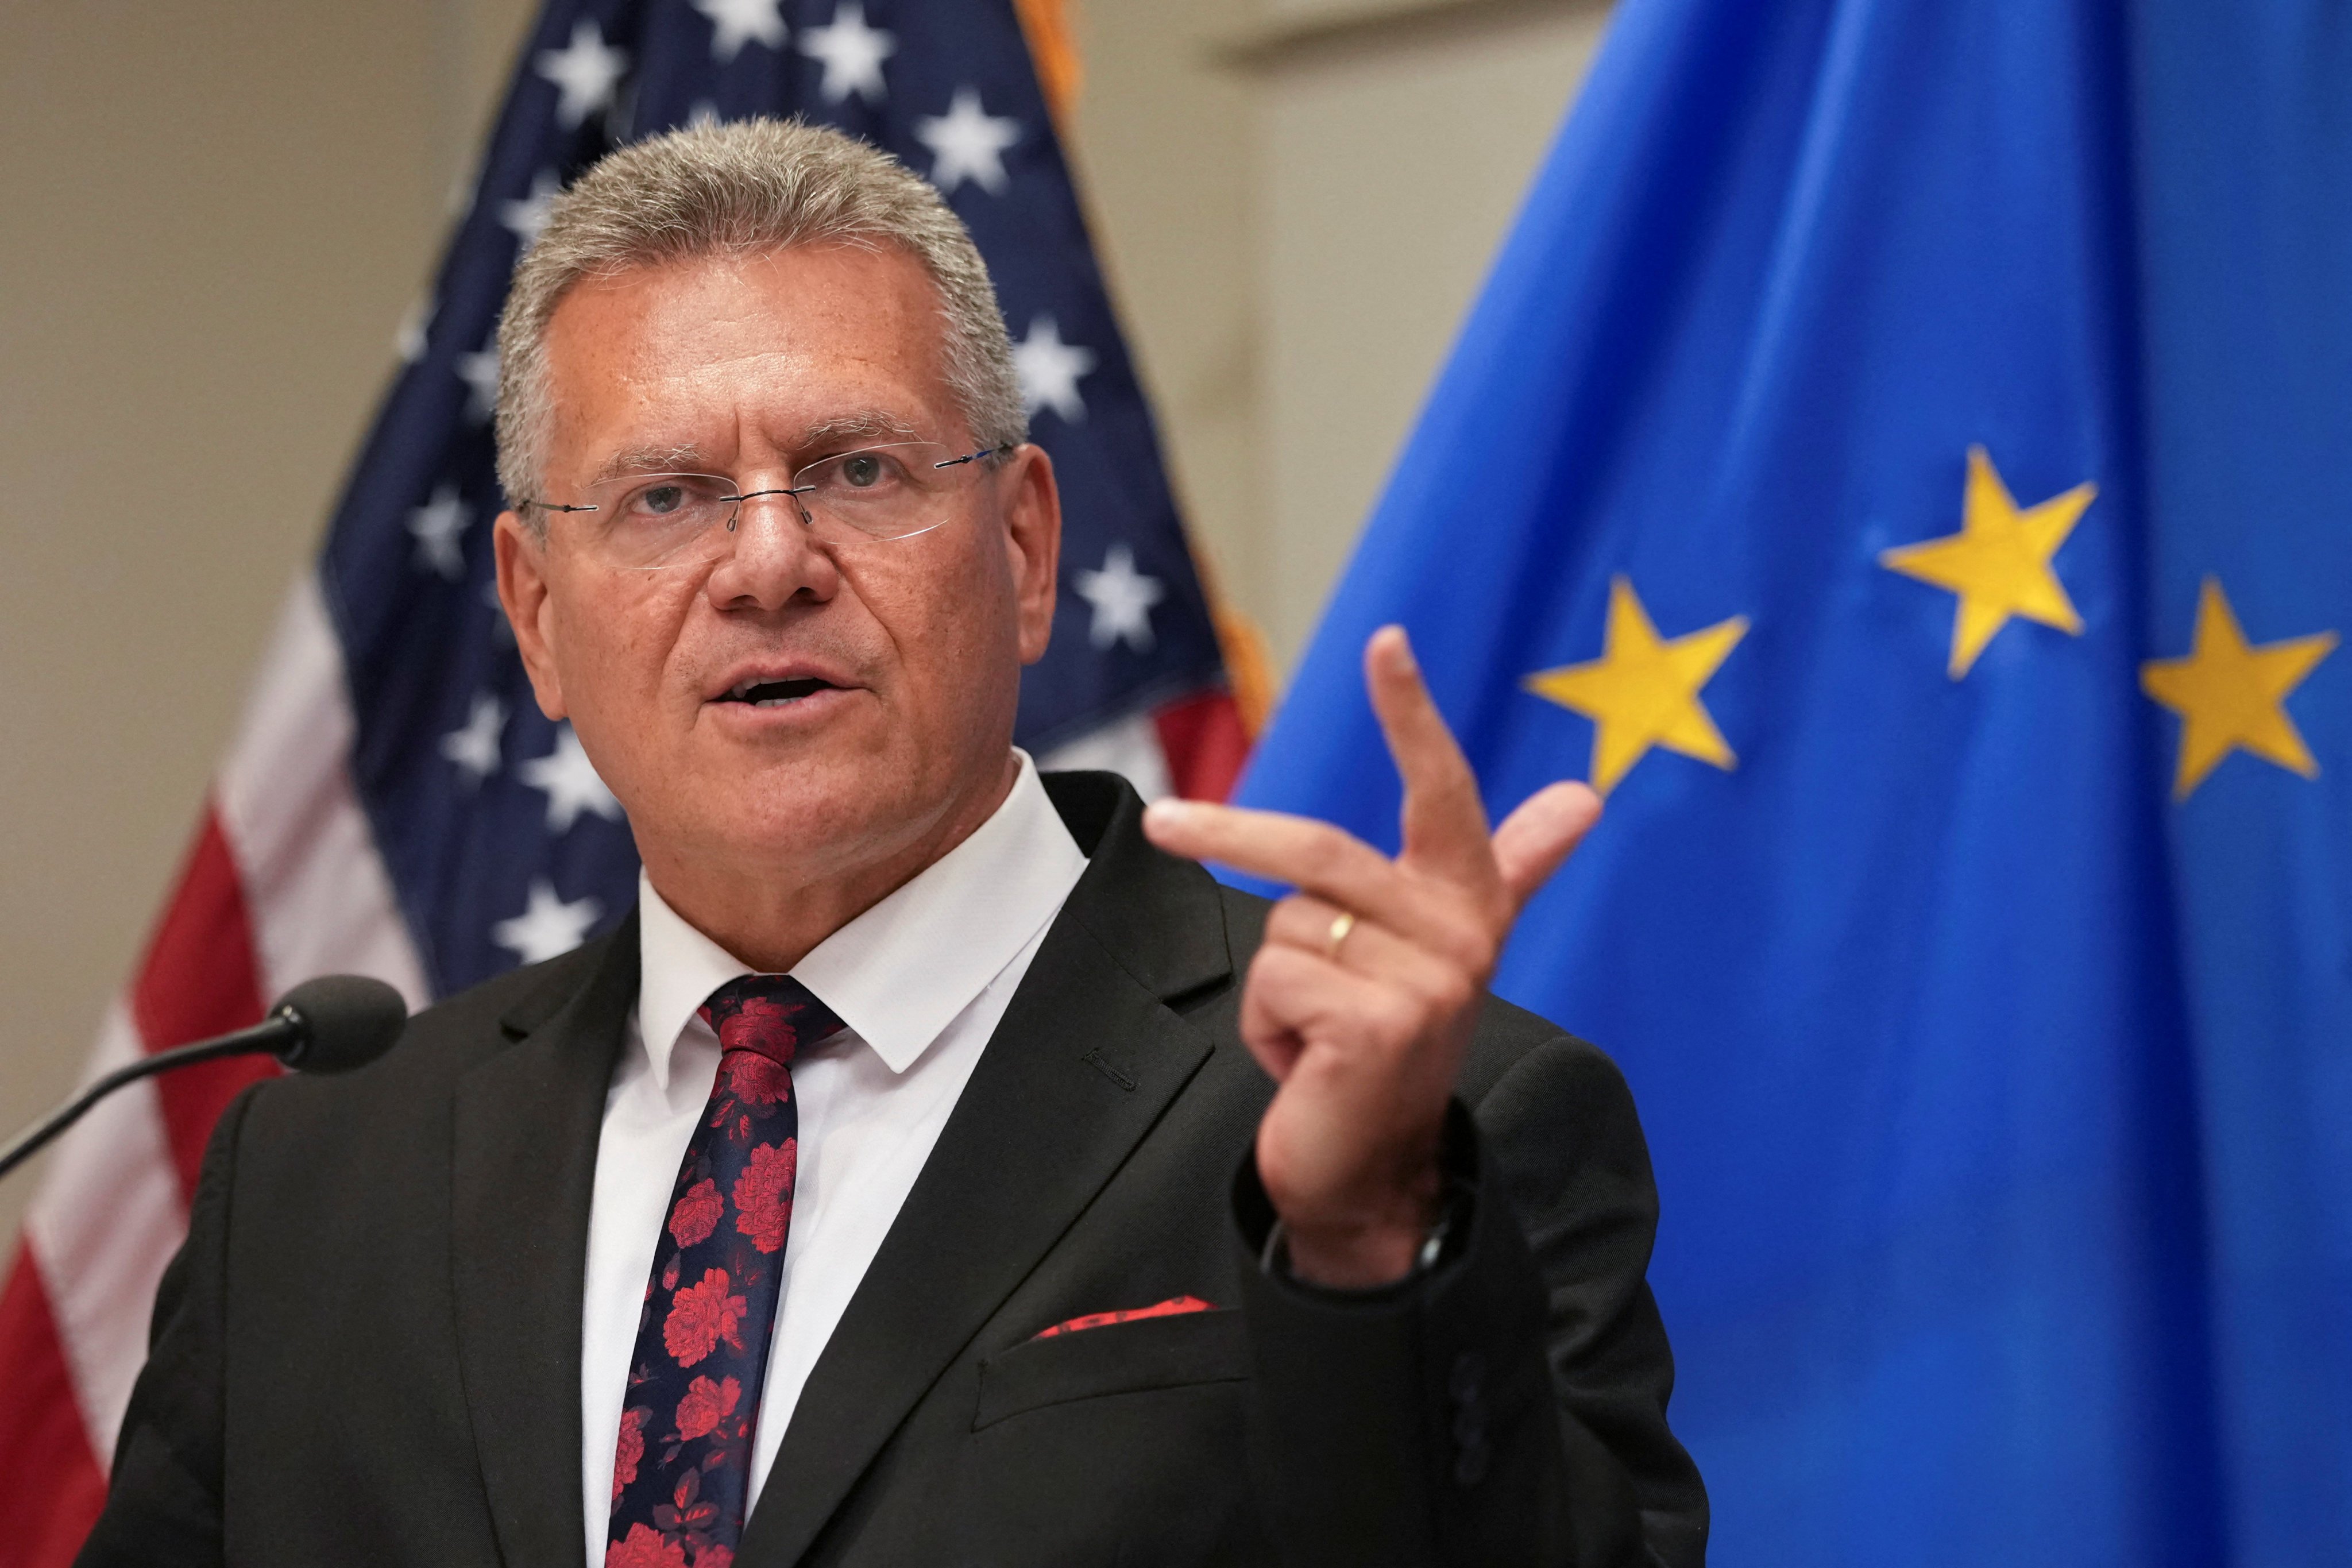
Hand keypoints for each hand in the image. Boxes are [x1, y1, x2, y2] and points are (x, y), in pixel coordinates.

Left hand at [1141, 626, 1600, 1287]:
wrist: (1377, 1174)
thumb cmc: (1388, 1049)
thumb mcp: (1441, 951)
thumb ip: (1511, 866)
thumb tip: (1585, 795)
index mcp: (1470, 904)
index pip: (1446, 793)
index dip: (1413, 715)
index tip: (1387, 642)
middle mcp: (1460, 935)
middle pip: (1318, 852)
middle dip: (1228, 833)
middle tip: (1157, 824)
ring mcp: (1425, 982)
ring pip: (1286, 927)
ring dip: (1273, 986)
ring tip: (1313, 1033)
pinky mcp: (1377, 1025)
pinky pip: (1274, 981)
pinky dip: (1266, 1027)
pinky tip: (1308, 1064)